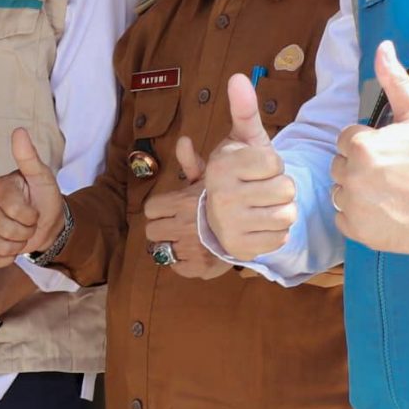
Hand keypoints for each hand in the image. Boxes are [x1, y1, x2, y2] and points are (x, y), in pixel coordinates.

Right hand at [0, 128, 65, 266]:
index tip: (34, 210)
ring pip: (0, 246)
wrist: (47, 223)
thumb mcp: (42, 177)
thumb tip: (19, 131)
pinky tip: (12, 248)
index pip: (13, 209)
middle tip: (29, 223)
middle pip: (6, 230)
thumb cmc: (43, 197)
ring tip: (22, 233)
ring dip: (19, 245)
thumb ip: (29, 157)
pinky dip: (6, 258)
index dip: (30, 216)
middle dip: (26, 231)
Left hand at [145, 139, 230, 279]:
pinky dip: (183, 263)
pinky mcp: (200, 267)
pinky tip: (193, 254)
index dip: (159, 210)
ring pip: (163, 251)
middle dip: (162, 229)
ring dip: (173, 246)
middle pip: (152, 232)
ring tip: (186, 240)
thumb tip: (182, 140)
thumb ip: (192, 163)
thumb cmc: (227, 200)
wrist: (256, 224)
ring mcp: (191, 248)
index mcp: (183, 202)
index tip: (169, 211)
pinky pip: (177, 267)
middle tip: (176, 226)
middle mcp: (185, 225)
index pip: (151, 209)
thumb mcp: (212, 178)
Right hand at [201, 74, 295, 260]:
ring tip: (265, 206)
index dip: (274, 165)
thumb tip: (238, 77)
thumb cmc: (239, 172)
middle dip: (281, 189)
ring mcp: (230, 224)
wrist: (219, 214)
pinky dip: (277, 232)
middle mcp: (222, 195)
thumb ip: (244, 110)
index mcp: (222, 165)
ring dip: (282, 210)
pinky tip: (261, 225)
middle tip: (263, 189)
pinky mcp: (241, 248)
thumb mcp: (242, 140)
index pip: (275, 163)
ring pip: (287, 215)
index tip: (259, 168)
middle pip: (285, 189)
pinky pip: (282, 237)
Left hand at [331, 40, 408, 254]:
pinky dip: (359, 216)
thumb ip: (394, 80)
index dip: (369, 143)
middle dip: (361, 165)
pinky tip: (385, 210)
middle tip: (394, 172)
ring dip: (358, 190)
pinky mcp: (359, 232)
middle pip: (341, 165)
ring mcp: (354, 207)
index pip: (347, 139)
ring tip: (390, 192)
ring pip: (341, 191)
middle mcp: (351, 177)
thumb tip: (383, 46)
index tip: (393, 152)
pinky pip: (344, 218)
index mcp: (360, 146)